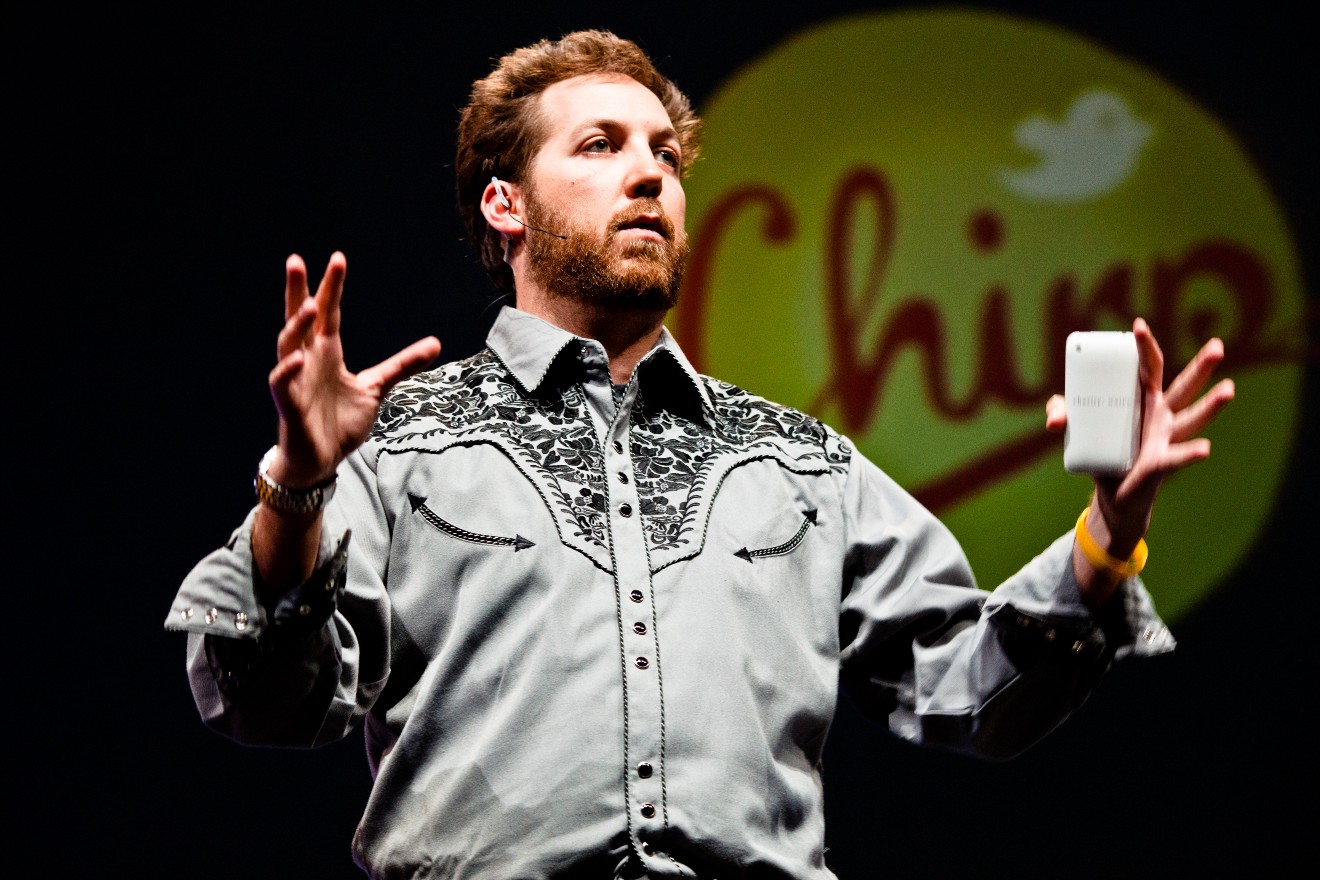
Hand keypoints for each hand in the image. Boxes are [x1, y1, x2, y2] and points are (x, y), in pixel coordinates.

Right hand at [267, 251, 441, 487]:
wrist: (320, 460)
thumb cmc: (340, 421)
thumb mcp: (376, 387)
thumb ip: (401, 365)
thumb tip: (435, 343)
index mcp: (326, 352)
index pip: (329, 314)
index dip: (332, 287)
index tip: (338, 258)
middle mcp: (307, 360)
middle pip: (299, 319)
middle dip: (297, 290)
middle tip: (296, 260)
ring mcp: (295, 380)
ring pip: (287, 345)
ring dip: (297, 325)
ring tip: (311, 304)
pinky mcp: (288, 404)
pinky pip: (282, 382)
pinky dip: (287, 369)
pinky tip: (297, 358)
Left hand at [1045, 318, 1234, 587]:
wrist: (1112, 492)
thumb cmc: (1102, 450)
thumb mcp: (1078, 428)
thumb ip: (1064, 414)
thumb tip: (1054, 419)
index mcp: (1142, 397)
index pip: (1148, 366)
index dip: (1144, 347)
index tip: (1138, 326)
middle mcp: (1161, 413)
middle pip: (1185, 386)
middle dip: (1201, 367)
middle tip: (1218, 346)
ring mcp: (1165, 436)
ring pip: (1192, 417)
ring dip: (1211, 404)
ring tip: (1229, 389)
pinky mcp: (1161, 462)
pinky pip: (1177, 456)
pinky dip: (1190, 453)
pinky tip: (1205, 449)